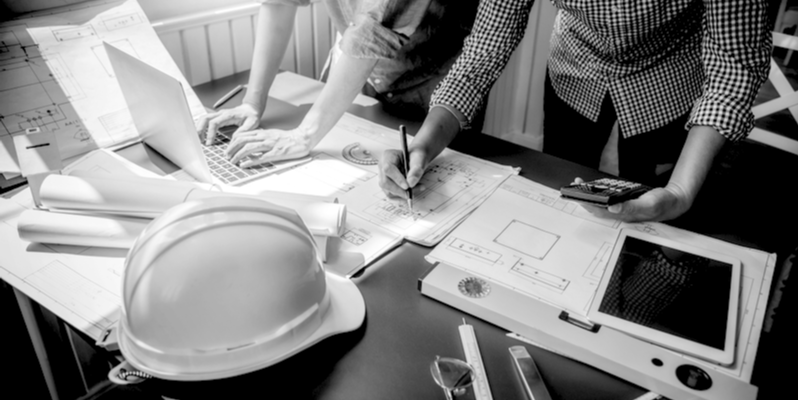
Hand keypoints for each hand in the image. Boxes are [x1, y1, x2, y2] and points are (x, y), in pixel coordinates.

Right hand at [195, 103, 260, 145]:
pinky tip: (202, 135)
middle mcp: (221, 113)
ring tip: (199, 139)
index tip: (209, 143)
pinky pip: (207, 120)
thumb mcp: (252, 124)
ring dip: (199, 128)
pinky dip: (202, 127)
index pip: (214, 123)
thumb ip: (244, 130)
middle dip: (200, 129)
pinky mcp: (218, 117)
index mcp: (228, 115)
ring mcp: (219, 114)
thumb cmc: (251, 116)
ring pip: (204, 118)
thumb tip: (234, 138)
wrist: (251, 109)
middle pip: (205, 118)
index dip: (210, 133)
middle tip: (199, 141)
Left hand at [225, 128, 311, 167]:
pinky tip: (244, 165)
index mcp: (263, 132)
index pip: (242, 134)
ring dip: (238, 155)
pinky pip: (260, 157)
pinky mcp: (276, 153)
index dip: (232, 142)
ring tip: (232, 161)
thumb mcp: (271, 134)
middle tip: (227, 156)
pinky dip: (250, 161)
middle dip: (231, 148)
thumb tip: (249, 144)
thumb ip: (260, 138)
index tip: (228, 148)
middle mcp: (264, 137)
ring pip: (249, 148)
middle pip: (242, 140)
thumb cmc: (288, 138)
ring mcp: (270, 145)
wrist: (302, 138)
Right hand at [378, 148, 425, 198]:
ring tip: (416, 190)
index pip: (388, 169)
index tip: (407, 186)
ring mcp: (382, 176)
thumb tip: (411, 183)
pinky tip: (410, 192)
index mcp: (388, 156)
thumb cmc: (416, 156)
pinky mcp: (386, 184)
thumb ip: (416, 170)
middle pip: (385, 182)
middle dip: (399, 190)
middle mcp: (382, 166)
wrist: (415, 158)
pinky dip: (401, 196)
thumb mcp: (419, 159)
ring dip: (402, 194)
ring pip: (387, 190)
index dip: (397, 179)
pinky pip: (391, 194)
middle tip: (412, 193)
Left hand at [572, 177, 692, 221]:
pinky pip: (607, 199)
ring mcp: (621, 209)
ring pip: (600, 203)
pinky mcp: (624, 203)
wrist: (674, 202)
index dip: (587, 203)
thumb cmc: (662, 204)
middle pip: (596, 207)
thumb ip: (630, 207)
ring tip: (580, 184)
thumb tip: (612, 209)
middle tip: (575, 185)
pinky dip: (598, 193)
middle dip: (583, 197)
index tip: (577, 195)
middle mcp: (620, 214)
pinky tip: (594, 188)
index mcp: (623, 216)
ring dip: (589, 195)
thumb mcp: (648, 204)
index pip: (599, 211)